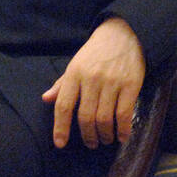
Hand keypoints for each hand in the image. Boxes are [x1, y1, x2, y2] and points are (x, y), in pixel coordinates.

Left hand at [42, 16, 145, 148]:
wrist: (124, 33)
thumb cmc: (97, 51)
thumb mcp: (76, 63)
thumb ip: (62, 83)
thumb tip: (46, 99)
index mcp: (74, 73)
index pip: (63, 105)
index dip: (60, 128)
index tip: (60, 143)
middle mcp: (91, 78)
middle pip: (85, 116)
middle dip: (87, 136)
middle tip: (90, 143)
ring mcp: (112, 82)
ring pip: (104, 118)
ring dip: (104, 135)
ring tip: (105, 139)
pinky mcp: (131, 84)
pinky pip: (124, 113)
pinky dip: (122, 129)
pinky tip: (122, 136)